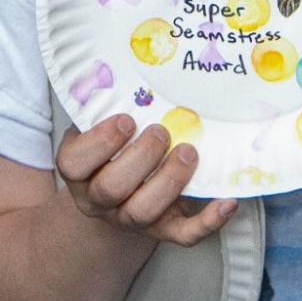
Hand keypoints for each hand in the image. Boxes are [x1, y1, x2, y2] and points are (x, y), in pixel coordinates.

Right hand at [55, 116, 238, 247]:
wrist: (119, 195)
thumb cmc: (113, 146)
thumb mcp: (98, 125)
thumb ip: (106, 104)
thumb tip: (131, 65)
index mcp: (79, 170)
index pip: (73, 163)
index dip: (99, 142)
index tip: (126, 120)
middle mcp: (99, 199)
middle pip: (111, 189)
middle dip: (139, 158)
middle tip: (162, 131)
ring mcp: (130, 219)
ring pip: (143, 213)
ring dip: (168, 182)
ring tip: (189, 151)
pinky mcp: (163, 231)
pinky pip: (184, 235)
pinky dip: (208, 221)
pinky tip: (227, 201)